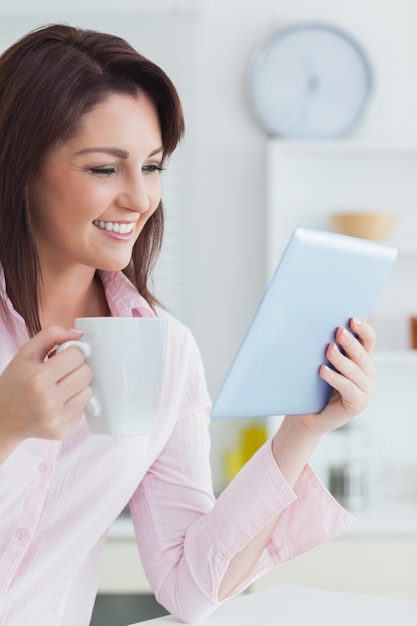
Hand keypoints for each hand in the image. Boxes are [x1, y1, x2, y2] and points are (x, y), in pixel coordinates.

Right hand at [0, 326, 92, 451]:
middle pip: (86, 373)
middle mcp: (48, 401)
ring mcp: (56, 419)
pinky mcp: (63, 432)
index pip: (77, 356)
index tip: (61, 357)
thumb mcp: (25, 353)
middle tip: (61, 372)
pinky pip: (83, 409)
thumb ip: (51, 335)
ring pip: (89, 391)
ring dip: (78, 386)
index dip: (70, 353)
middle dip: (76, 368)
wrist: (2, 418)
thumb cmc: (15, 382)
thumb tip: (80, 334)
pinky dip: (74, 403)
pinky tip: (58, 403)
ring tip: (59, 387)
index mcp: (38, 379)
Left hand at [303, 317, 375, 434]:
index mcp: (361, 360)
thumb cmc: (311, 387)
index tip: (352, 319)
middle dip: (350, 342)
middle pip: (362, 354)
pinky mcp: (359, 404)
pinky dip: (336, 378)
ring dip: (342, 359)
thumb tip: (317, 325)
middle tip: (338, 331)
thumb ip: (326, 348)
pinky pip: (349, 388)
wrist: (306, 416)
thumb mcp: (320, 362)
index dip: (363, 329)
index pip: (368, 340)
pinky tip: (323, 371)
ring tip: (329, 349)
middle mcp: (367, 374)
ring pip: (356, 371)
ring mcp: (365, 390)